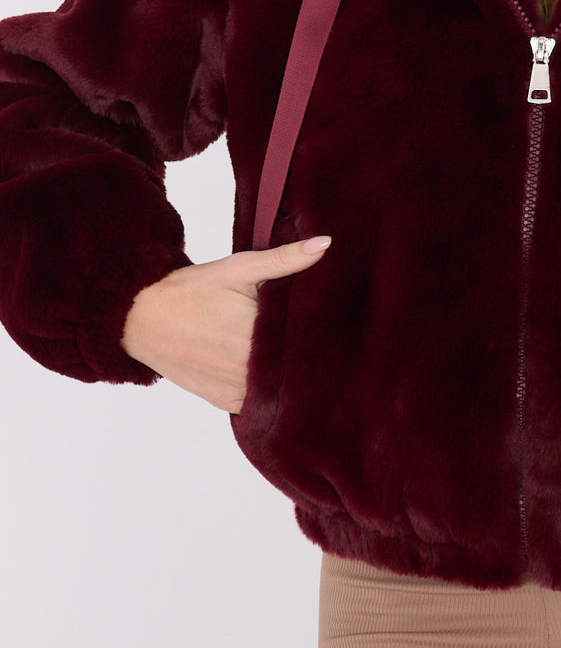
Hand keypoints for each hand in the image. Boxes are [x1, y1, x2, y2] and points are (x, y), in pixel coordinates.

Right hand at [121, 237, 331, 412]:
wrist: (141, 317)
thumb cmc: (191, 289)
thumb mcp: (239, 268)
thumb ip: (284, 259)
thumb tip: (325, 244)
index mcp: (255, 336)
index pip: (306, 340)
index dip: (323, 333)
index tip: (333, 323)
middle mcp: (246, 370)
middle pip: (295, 368)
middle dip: (308, 355)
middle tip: (322, 339)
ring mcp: (235, 390)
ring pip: (280, 390)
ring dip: (290, 377)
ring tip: (301, 358)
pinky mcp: (225, 402)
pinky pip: (259, 404)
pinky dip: (268, 392)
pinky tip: (274, 374)